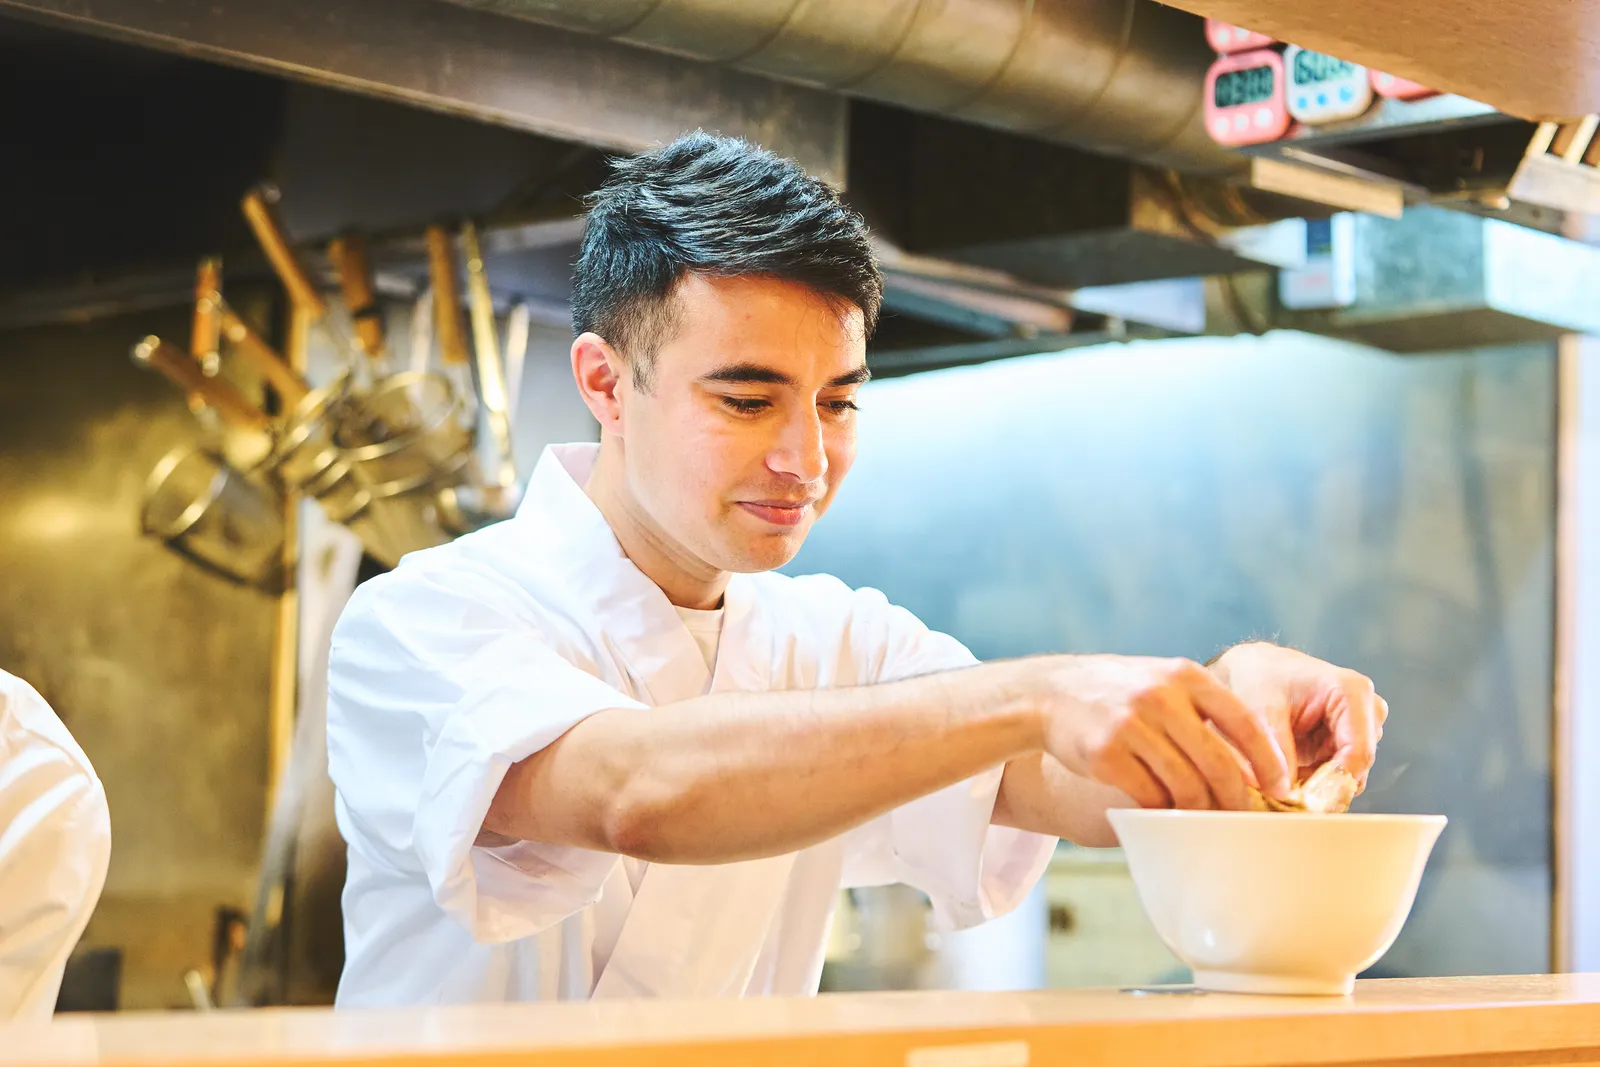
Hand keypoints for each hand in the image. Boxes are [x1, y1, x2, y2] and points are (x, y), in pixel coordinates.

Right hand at [1027, 655, 1291, 810]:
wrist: (1048, 693)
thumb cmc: (1115, 693)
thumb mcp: (1160, 679)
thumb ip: (1200, 707)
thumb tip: (1253, 760)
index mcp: (1182, 675)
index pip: (1243, 721)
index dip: (1267, 759)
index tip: (1280, 786)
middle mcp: (1159, 697)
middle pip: (1218, 763)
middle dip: (1237, 798)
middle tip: (1243, 816)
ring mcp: (1130, 725)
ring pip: (1186, 786)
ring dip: (1198, 810)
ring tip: (1201, 817)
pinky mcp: (1106, 755)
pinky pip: (1150, 796)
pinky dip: (1162, 809)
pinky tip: (1162, 808)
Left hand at [1208, 643, 1385, 790]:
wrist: (1250, 670)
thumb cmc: (1257, 678)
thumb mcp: (1260, 714)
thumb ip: (1276, 754)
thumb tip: (1286, 794)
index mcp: (1352, 692)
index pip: (1359, 752)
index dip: (1335, 783)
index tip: (1306, 802)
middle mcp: (1365, 710)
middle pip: (1357, 767)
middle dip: (1323, 787)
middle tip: (1286, 796)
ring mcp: (1358, 727)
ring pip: (1347, 775)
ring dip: (1316, 786)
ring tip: (1280, 780)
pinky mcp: (1345, 742)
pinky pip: (1336, 775)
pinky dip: (1313, 782)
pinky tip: (1288, 775)